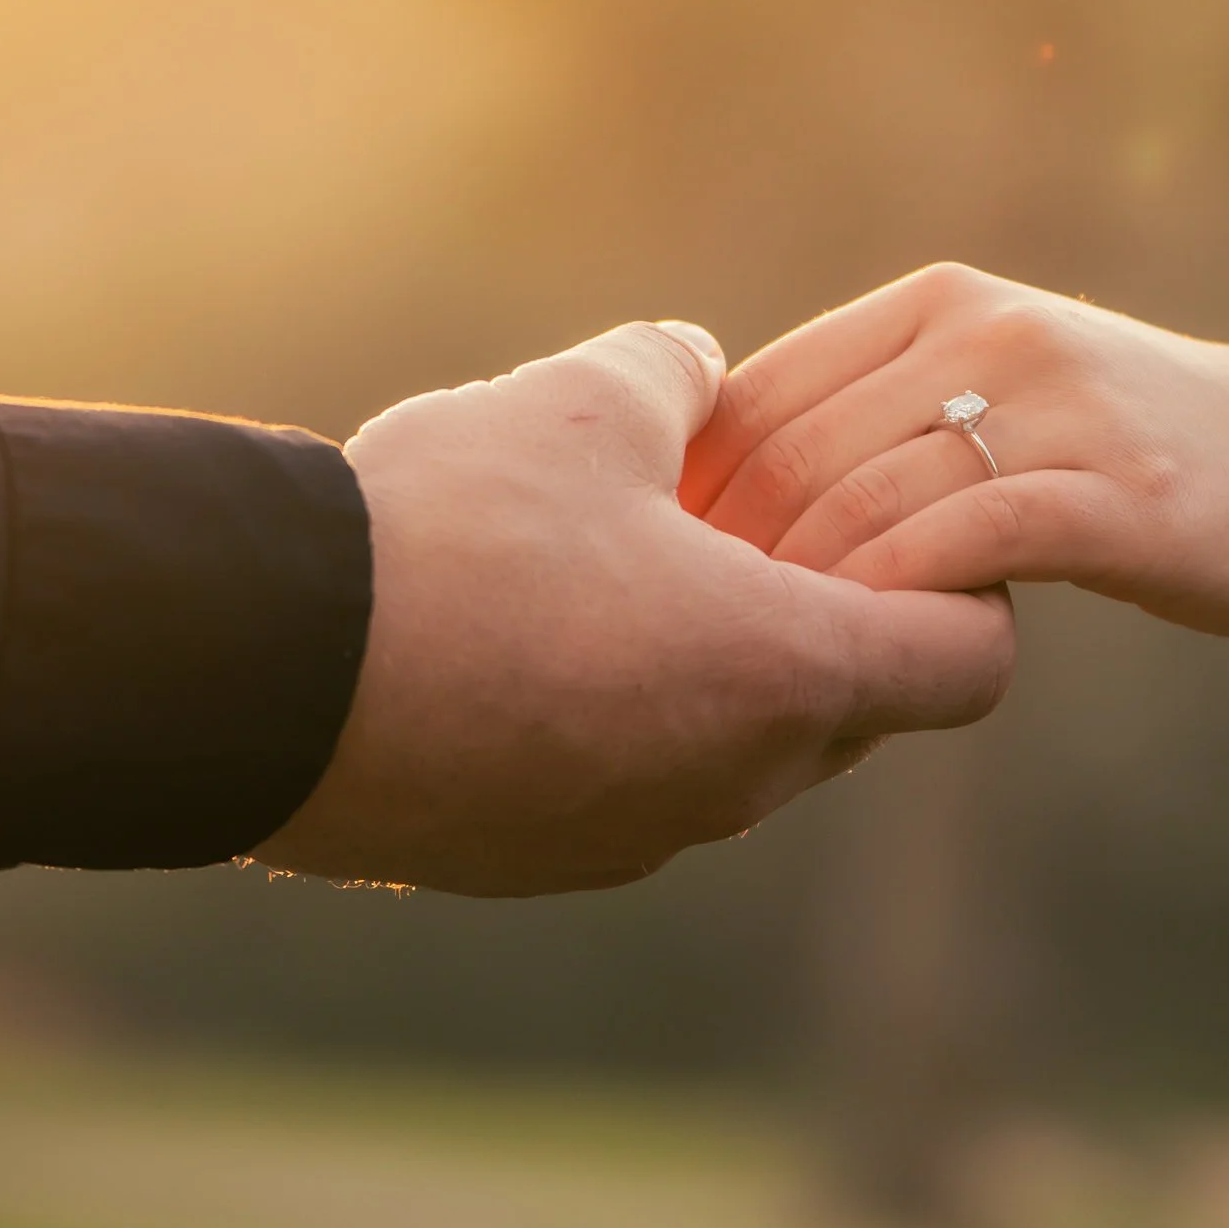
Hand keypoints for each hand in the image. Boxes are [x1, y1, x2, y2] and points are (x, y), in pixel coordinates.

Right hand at [259, 319, 1013, 895]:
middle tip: (746, 517)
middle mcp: (734, 783)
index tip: (881, 514)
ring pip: (738, 749)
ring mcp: (635, 837)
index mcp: (784, 674)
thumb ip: (676, 375)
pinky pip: (631, 784)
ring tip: (622, 559)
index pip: (968, 662)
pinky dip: (621, 714)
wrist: (260, 675)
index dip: (956, 581)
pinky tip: (528, 626)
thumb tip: (699, 366)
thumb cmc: (449, 531)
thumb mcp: (583, 402)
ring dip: (714, 663)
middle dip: (827, 611)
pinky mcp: (538, 861)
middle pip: (857, 708)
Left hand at [684, 266, 1228, 644]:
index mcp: (938, 304)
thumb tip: (719, 511)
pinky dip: (900, 599)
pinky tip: (868, 655)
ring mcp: (1056, 405)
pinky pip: (970, 539)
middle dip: (726, 564)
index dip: (690, 500)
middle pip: (797, 453)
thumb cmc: (1137, 452)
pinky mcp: (1118, 489)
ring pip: (867, 500)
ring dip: (799, 600)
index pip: (760, 394)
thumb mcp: (1000, 395)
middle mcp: (987, 334)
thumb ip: (881, 421)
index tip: (655, 591)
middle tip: (689, 658)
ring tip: (766, 678)